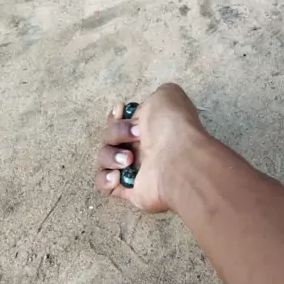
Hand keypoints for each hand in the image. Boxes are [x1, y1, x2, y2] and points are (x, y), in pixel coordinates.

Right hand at [95, 83, 206, 212]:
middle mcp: (141, 146)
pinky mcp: (128, 189)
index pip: (120, 119)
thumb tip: (147, 107)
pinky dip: (105, 178)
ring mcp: (134, 168)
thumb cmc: (172, 125)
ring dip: (111, 155)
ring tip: (129, 160)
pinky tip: (118, 175)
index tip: (120, 112)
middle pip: (109, 136)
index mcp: (148, 125)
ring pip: (104, 158)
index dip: (115, 116)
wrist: (179, 160)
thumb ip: (157, 94)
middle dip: (116, 132)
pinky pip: (104, 184)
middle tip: (136, 135)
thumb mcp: (168, 95)